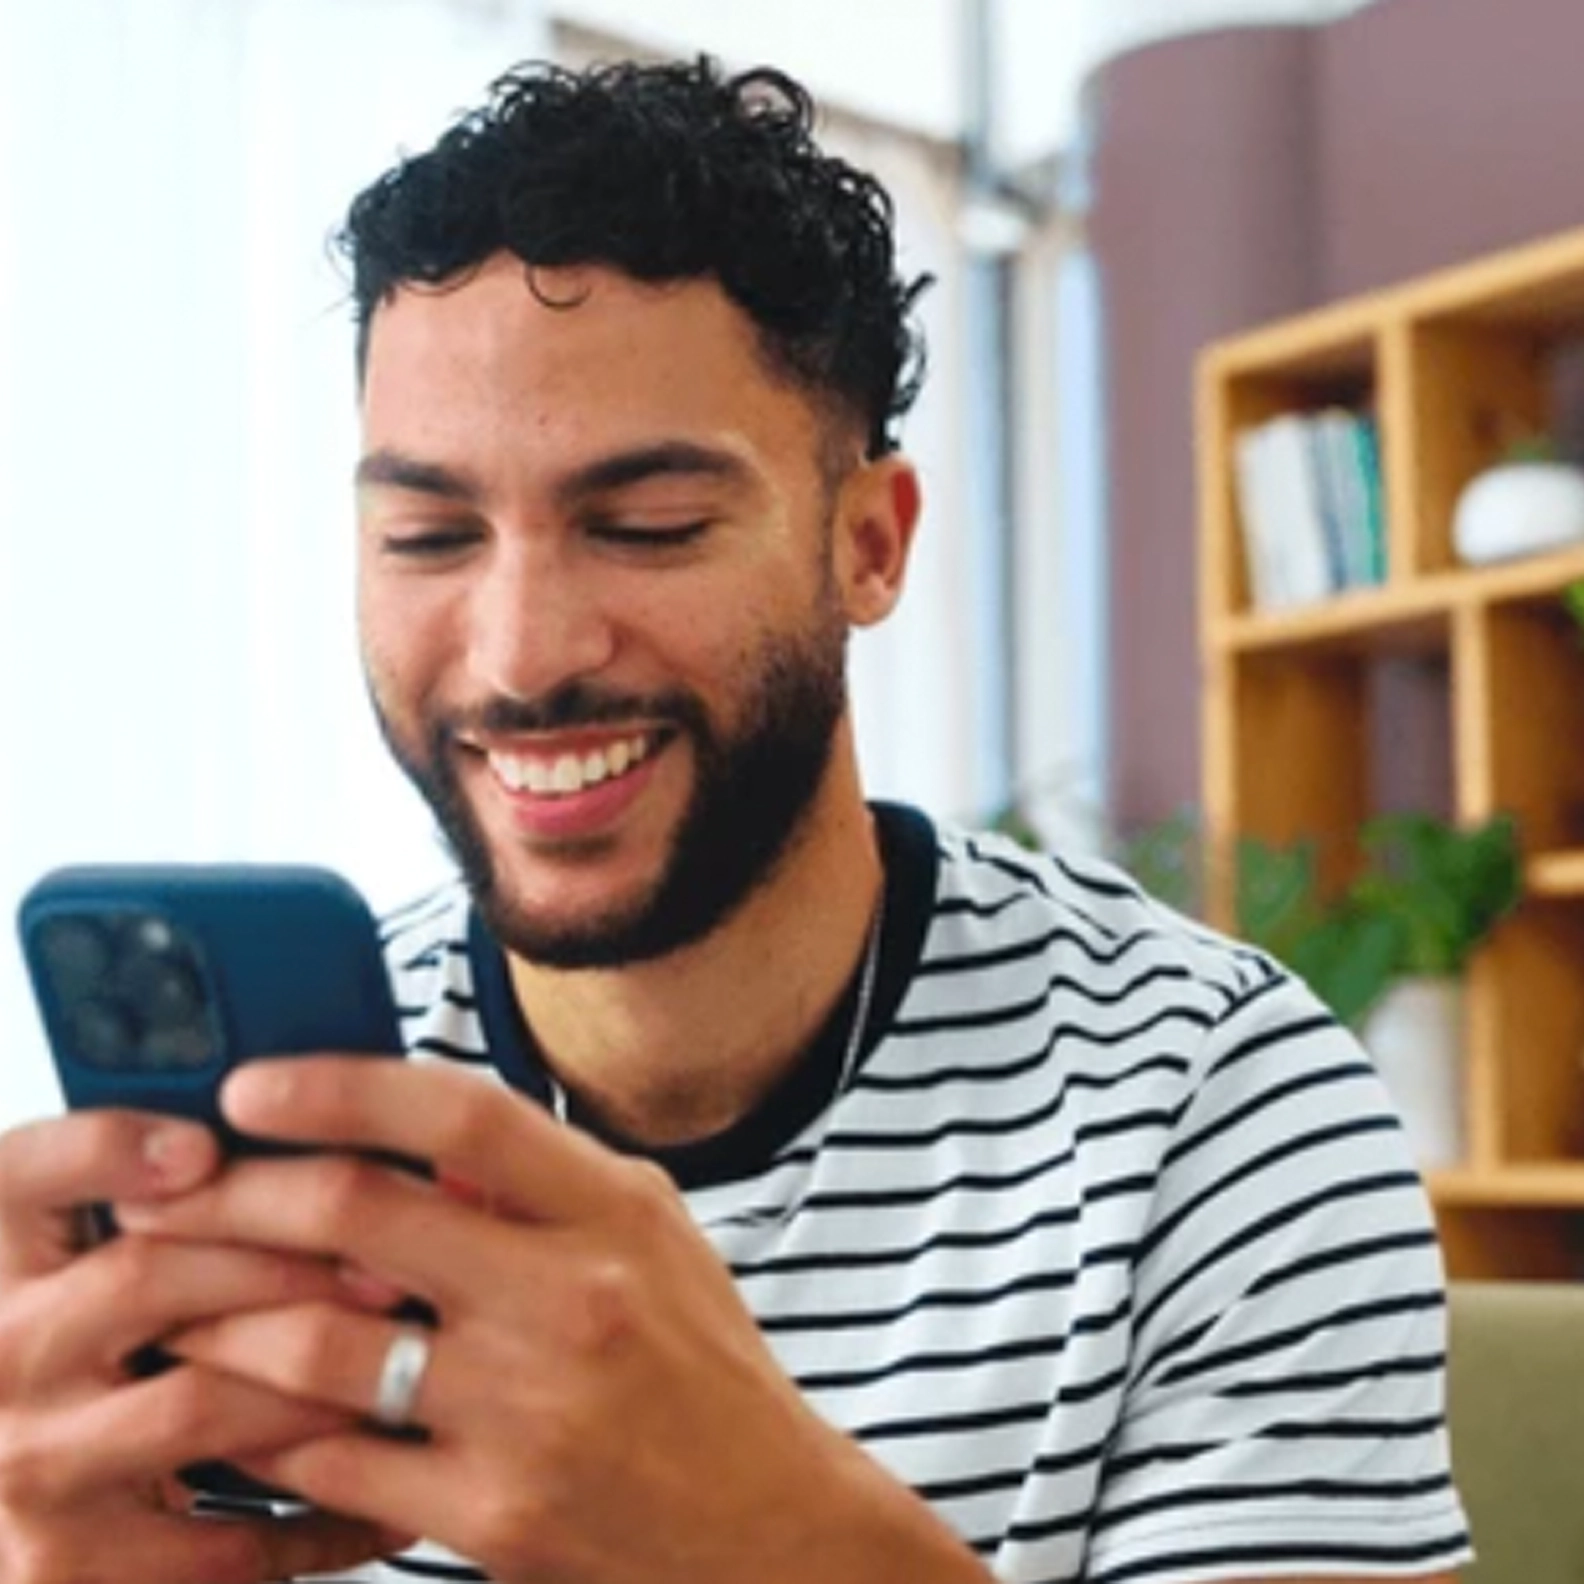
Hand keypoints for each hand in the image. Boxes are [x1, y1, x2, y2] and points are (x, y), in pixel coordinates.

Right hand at [0, 1108, 408, 1583]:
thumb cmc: (103, 1349)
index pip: (27, 1173)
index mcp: (1, 1252)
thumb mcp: (100, 1254)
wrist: (31, 1493)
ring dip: (320, 1380)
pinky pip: (222, 1539)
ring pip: (200, 1402)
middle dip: (287, 1262)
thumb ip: (178, 1192)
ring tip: (407, 1354)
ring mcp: (28, 1464)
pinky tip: (390, 1483)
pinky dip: (321, 1514)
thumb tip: (318, 1128)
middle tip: (392, 1260)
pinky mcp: (66, 1568)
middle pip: (146, 1277)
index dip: (110, 1150)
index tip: (205, 1144)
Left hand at [118, 1058, 988, 1583]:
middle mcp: (568, 1301)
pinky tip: (241, 1409)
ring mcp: (525, 1415)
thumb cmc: (701, 1359)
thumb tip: (415, 1140)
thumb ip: (544, 1176)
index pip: (459, 1113)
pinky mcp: (490, 1519)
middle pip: (358, 1215)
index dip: (339, 1088)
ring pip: (317, 1346)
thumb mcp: (652, 1230)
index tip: (251, 1088)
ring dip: (224, 1318)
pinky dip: (271, 1429)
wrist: (766, 1524)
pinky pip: (335, 1464)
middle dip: (237, 1195)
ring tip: (178, 1302)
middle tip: (173, 1193)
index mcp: (611, 1212)